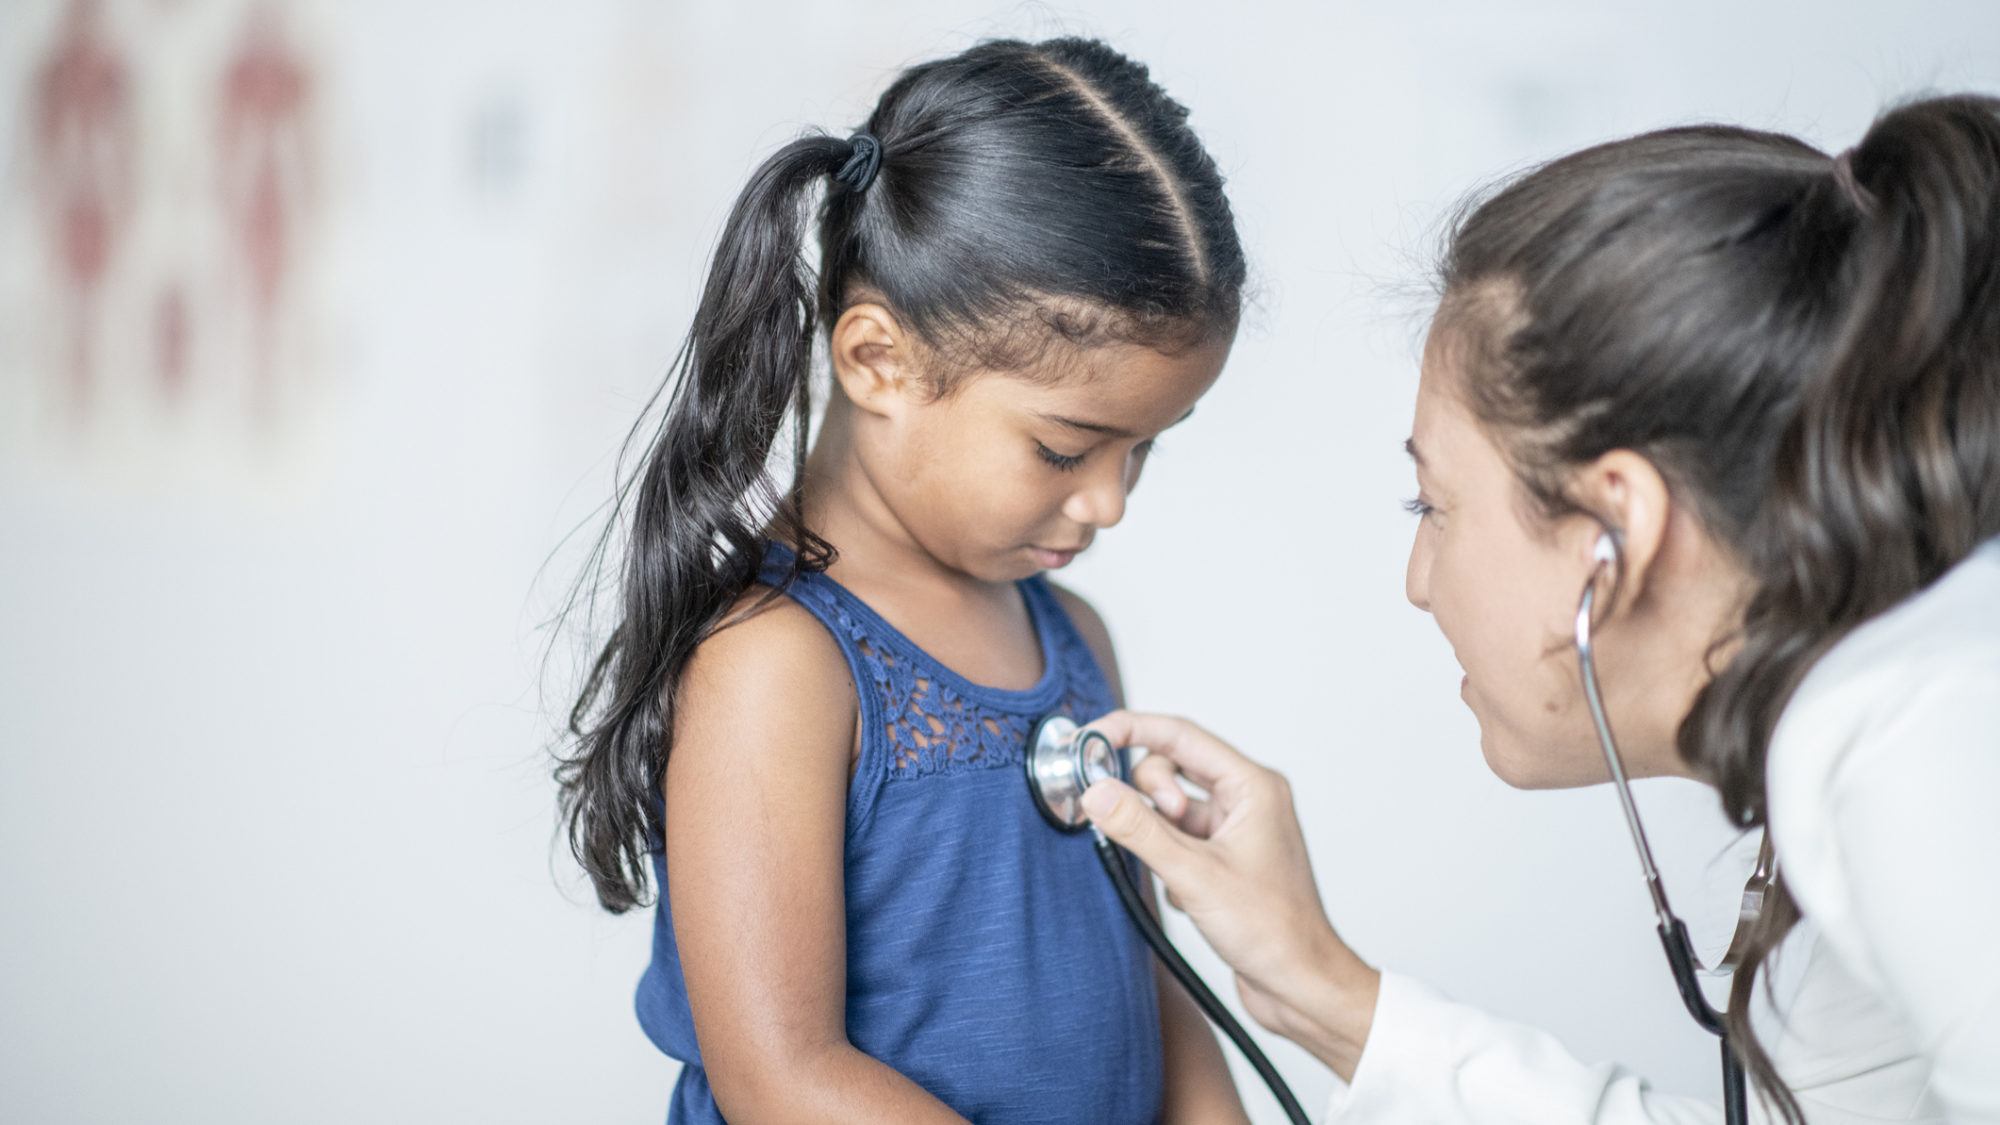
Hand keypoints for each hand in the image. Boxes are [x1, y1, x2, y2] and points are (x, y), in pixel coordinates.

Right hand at [1081, 710, 1380, 1078]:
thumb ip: (1139, 829)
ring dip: (1157, 837)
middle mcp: (1245, 800)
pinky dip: (1167, 863)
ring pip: (1168, 807)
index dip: (1130, 730)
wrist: (1299, 985)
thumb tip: (1096, 789)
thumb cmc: (1273, 931)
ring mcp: (1233, 829)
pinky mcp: (1221, 857)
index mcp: (1251, 786)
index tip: (1089, 738)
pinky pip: (1174, 839)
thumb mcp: (1194, 876)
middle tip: (1152, 836)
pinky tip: (1188, 897)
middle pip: (1170, 767)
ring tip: (1176, 876)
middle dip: (1148, 796)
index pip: (1180, 735)